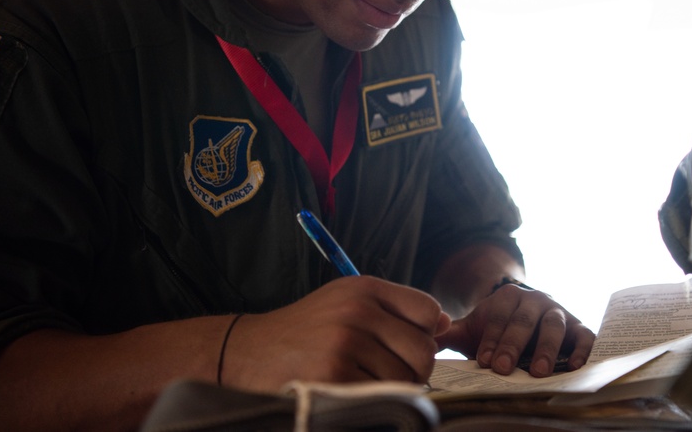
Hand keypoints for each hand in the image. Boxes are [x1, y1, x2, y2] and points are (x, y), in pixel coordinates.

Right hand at [223, 276, 449, 388]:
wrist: (246, 352)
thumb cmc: (303, 331)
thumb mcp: (345, 303)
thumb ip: (394, 309)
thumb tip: (445, 323)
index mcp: (364, 288)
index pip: (428, 309)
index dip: (426, 333)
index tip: (406, 345)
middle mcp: (357, 310)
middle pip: (423, 349)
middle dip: (413, 368)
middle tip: (387, 373)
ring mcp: (346, 344)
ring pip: (406, 378)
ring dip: (393, 389)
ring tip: (364, 382)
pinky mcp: (335, 377)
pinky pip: (382, 398)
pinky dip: (372, 402)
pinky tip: (350, 392)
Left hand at [435, 284, 593, 376]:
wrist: (528, 322)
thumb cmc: (497, 330)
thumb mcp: (474, 328)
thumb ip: (449, 333)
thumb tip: (422, 339)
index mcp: (508, 297)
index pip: (498, 317)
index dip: (490, 339)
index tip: (482, 361)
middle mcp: (535, 300)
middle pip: (524, 321)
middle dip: (512, 344)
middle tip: (502, 368)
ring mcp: (559, 312)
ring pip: (554, 326)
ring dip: (546, 348)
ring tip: (536, 372)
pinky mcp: (579, 328)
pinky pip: (585, 336)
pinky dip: (582, 349)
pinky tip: (574, 365)